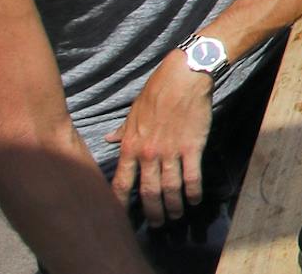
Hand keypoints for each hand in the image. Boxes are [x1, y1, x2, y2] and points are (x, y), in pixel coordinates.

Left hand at [107, 58, 214, 224]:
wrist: (183, 78)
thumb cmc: (156, 92)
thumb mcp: (133, 113)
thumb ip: (122, 131)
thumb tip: (107, 139)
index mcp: (131, 146)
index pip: (121, 182)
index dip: (120, 203)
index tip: (121, 217)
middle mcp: (148, 154)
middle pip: (147, 192)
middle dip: (152, 211)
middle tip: (157, 223)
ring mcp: (171, 152)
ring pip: (170, 189)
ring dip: (173, 206)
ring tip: (176, 215)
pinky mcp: (192, 148)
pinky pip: (191, 177)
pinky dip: (192, 193)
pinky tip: (193, 200)